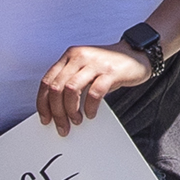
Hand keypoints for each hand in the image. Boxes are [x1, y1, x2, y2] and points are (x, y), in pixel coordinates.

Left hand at [35, 42, 149, 135]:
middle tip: (61, 126)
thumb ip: (71, 82)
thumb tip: (57, 109)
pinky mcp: (110, 72)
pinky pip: (94, 93)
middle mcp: (79, 57)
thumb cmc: (108, 66)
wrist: (136, 54)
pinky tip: (91, 113)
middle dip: (56, 111)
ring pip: (71, 90)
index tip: (45, 118)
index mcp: (69, 56)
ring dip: (71, 110)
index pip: (47, 81)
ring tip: (76, 120)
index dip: (43, 103)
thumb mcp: (85, 69)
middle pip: (56, 87)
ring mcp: (94, 63)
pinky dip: (90, 107)